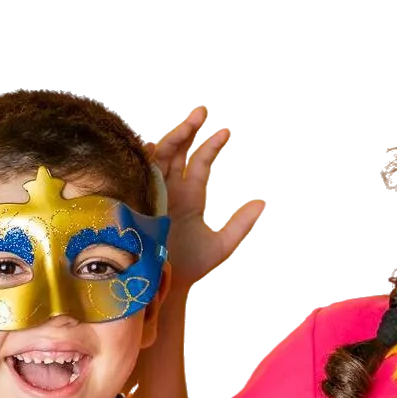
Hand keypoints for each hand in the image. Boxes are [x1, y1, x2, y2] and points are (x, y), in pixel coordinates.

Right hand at [148, 104, 265, 293]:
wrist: (161, 285)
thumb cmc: (188, 266)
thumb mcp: (220, 244)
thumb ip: (240, 224)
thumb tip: (262, 202)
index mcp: (189, 196)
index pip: (200, 163)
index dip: (211, 146)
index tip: (226, 132)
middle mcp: (170, 189)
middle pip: (177, 152)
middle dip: (188, 131)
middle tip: (203, 113)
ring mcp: (151, 191)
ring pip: (159, 156)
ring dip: (173, 137)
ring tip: (190, 121)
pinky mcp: (134, 199)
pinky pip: (137, 171)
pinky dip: (145, 154)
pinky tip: (156, 141)